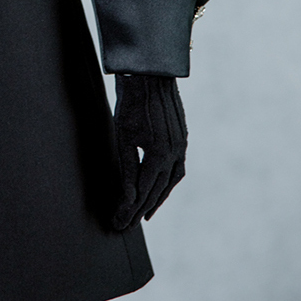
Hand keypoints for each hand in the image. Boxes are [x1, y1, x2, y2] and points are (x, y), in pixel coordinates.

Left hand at [112, 74, 186, 229]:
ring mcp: (181, 147)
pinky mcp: (182, 139)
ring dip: (157, 199)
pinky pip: (177, 168)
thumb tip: (130, 198)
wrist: (151, 75)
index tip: (118, 223)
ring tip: (145, 213)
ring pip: (170, 182)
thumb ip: (128, 169)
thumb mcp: (123, 137)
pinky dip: (167, 182)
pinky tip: (160, 187)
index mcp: (158, 155)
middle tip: (127, 224)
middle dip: (140, 210)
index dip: (129, 210)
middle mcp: (174, 154)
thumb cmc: (131, 103)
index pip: (141, 193)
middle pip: (156, 191)